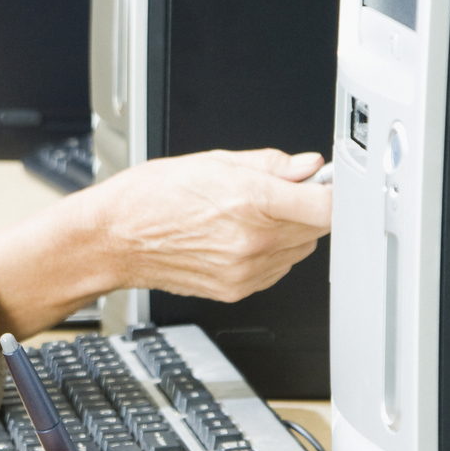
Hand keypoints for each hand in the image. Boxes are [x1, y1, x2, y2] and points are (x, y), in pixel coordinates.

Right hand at [86, 148, 331, 300]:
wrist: (113, 240)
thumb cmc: (149, 198)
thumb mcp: (211, 162)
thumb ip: (269, 164)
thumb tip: (306, 165)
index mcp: (251, 201)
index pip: (328, 205)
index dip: (336, 191)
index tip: (331, 184)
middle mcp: (253, 240)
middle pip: (319, 227)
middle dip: (306, 207)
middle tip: (278, 192)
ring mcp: (247, 270)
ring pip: (301, 249)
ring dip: (289, 231)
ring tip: (248, 215)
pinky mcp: (239, 289)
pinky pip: (278, 269)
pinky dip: (270, 252)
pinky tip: (239, 237)